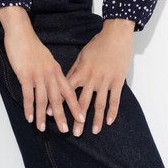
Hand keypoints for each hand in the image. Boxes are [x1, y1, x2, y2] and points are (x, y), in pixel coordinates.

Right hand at [1, 22, 85, 133]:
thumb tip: (55, 84)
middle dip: (62, 116)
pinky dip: (29, 108)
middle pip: (58, 98)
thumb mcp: (47, 59)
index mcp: (56, 70)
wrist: (21, 33)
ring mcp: (38, 75)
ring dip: (42, 116)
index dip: (75, 106)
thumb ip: (51, 71)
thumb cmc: (32, 46)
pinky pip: (28, 94)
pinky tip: (29, 118)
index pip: (69, 91)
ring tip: (43, 129)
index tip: (81, 119)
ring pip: (42, 100)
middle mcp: (50, 74)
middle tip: (66, 130)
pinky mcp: (25, 75)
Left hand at [50, 18, 134, 136]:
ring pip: (99, 104)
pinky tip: (109, 122)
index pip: (67, 90)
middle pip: (82, 102)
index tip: (50, 114)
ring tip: (93, 132)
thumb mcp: (82, 55)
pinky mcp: (118, 81)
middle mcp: (92, 78)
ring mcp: (105, 81)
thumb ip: (75, 70)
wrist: (115, 35)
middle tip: (74, 133)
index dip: (58, 102)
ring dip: (96, 119)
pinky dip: (112, 111)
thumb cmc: (98, 44)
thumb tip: (65, 82)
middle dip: (77, 118)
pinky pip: (114, 99)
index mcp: (81, 71)